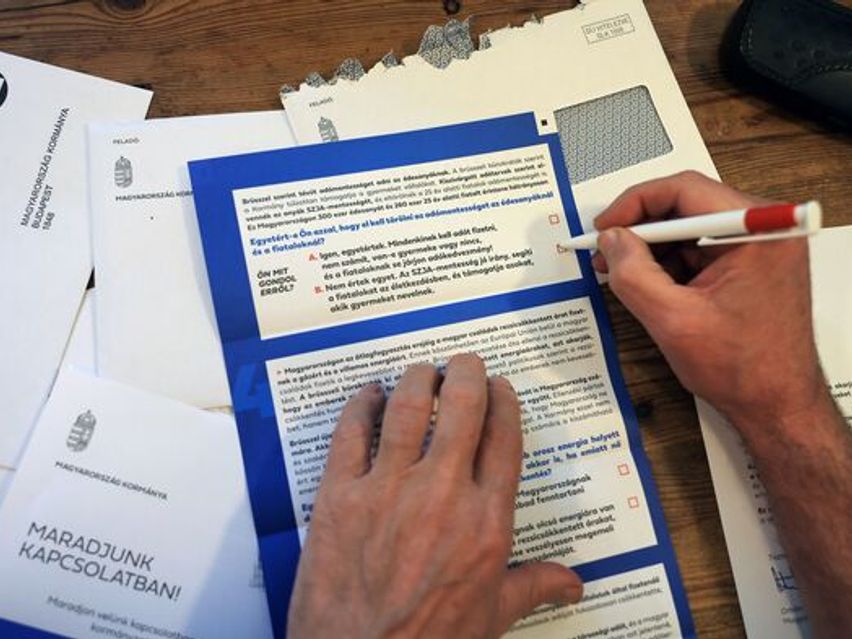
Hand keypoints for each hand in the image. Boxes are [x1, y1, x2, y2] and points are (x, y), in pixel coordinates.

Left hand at [288, 354, 582, 638]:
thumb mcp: (491, 617)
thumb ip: (533, 587)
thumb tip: (574, 583)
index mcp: (486, 521)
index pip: (505, 439)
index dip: (504, 402)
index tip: (501, 387)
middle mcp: (442, 494)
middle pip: (463, 409)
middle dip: (467, 374)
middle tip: (464, 362)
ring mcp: (388, 490)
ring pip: (409, 408)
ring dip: (418, 379)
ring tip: (422, 371)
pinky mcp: (340, 495)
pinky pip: (351, 433)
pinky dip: (361, 405)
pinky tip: (368, 394)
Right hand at [592, 171, 825, 441]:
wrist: (776, 405)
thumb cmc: (742, 369)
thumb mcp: (672, 320)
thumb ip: (633, 273)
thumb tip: (610, 240)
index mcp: (757, 233)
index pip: (684, 190)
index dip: (634, 205)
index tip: (604, 227)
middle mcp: (764, 230)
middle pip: (686, 205)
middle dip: (640, 229)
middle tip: (605, 251)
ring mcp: (758, 247)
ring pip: (689, 228)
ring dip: (651, 248)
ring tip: (619, 272)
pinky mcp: (749, 265)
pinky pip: (699, 249)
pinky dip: (668, 263)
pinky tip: (646, 284)